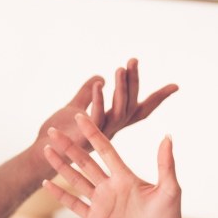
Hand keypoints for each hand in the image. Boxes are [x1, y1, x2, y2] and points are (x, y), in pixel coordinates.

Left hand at [39, 58, 178, 145]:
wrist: (41, 157)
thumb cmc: (60, 135)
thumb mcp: (74, 108)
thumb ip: (86, 93)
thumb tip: (99, 78)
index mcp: (114, 124)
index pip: (141, 108)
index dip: (158, 98)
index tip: (176, 86)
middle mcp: (112, 131)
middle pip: (129, 104)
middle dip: (133, 82)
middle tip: (133, 60)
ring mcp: (101, 136)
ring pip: (117, 110)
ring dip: (119, 89)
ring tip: (119, 69)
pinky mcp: (86, 139)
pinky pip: (96, 118)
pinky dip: (97, 100)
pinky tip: (97, 84)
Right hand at [42, 113, 182, 217]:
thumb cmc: (169, 216)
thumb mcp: (170, 189)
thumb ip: (166, 164)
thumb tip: (168, 136)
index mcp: (125, 176)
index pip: (105, 150)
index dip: (93, 133)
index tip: (81, 116)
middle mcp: (110, 185)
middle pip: (85, 161)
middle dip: (69, 146)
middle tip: (53, 130)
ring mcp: (101, 201)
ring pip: (76, 179)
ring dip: (61, 165)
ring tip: (46, 150)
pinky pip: (74, 204)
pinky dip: (60, 194)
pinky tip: (46, 183)